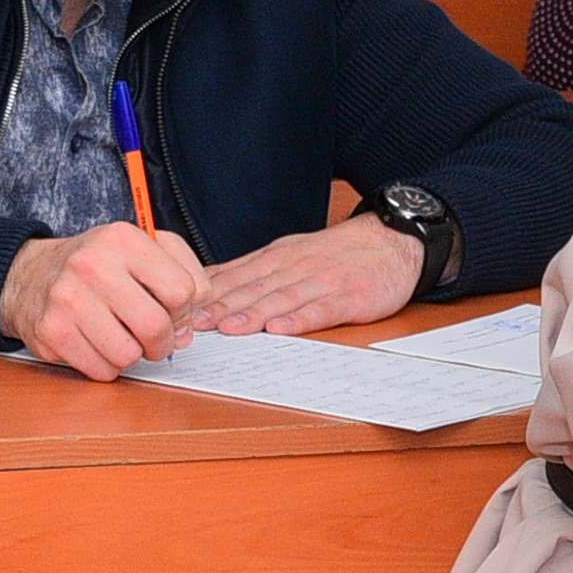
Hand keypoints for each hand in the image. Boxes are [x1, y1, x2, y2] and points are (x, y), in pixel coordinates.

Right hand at [0, 221, 209, 378]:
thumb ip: (185, 273)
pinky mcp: (50, 332)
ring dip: (133, 356)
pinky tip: (99, 346)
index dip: (184, 312)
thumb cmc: (98, 265)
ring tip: (123, 339)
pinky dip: (107, 367)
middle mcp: (92, 265)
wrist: (31, 275)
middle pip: (155, 327)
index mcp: (123, 240)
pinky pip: (100, 370)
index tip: (173, 314)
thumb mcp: (144, 249)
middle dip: (163, 343)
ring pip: (128, 355)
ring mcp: (67, 299)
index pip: (181, 291)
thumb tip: (193, 321)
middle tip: (155, 340)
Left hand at [186, 217, 429, 337]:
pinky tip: (282, 330)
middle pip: (253, 289)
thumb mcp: (292, 252)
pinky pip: (322, 309)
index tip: (180, 309)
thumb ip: (254, 270)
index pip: (236, 276)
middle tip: (193, 324)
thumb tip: (209, 284)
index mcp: (278, 258)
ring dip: (253, 314)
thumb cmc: (339, 253)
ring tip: (229, 329)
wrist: (392, 242)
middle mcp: (295, 267)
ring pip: (281, 299)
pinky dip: (300, 320)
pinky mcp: (349, 297)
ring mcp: (322, 282)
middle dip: (220, 307)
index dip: (207, 294)